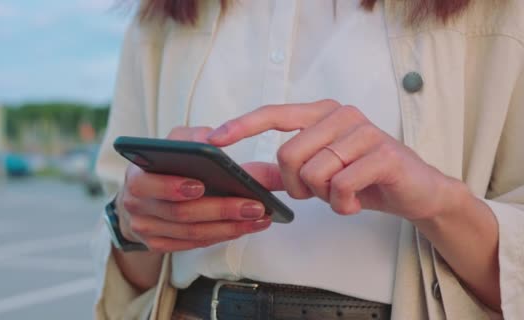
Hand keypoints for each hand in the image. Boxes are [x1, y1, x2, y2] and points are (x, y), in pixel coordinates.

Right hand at [116, 126, 274, 252]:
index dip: (172, 186)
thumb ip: (191, 137)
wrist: (145, 196)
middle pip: (179, 213)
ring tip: (257, 217)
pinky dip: (220, 236)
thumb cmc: (165, 166)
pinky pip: (194, 244)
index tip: (201, 185)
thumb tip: (210, 139)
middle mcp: (136, 206)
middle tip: (252, 205)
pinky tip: (243, 227)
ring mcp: (146, 229)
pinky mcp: (159, 245)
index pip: (147, 184)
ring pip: (191, 232)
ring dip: (228, 226)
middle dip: (220, 209)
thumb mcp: (174, 143)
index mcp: (136, 176)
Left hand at [207, 100, 461, 220]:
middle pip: (287, 154)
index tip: (214, 139)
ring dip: (323, 196)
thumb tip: (243, 175)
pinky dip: (343, 205)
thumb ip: (281, 173)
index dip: (242, 126)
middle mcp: (340, 115)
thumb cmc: (363, 177)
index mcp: (321, 114)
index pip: (274, 114)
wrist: (415, 190)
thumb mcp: (318, 174)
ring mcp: (362, 131)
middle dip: (296, 185)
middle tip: (318, 192)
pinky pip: (340, 186)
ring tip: (343, 194)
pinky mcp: (382, 153)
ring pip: (313, 173)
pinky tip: (355, 202)